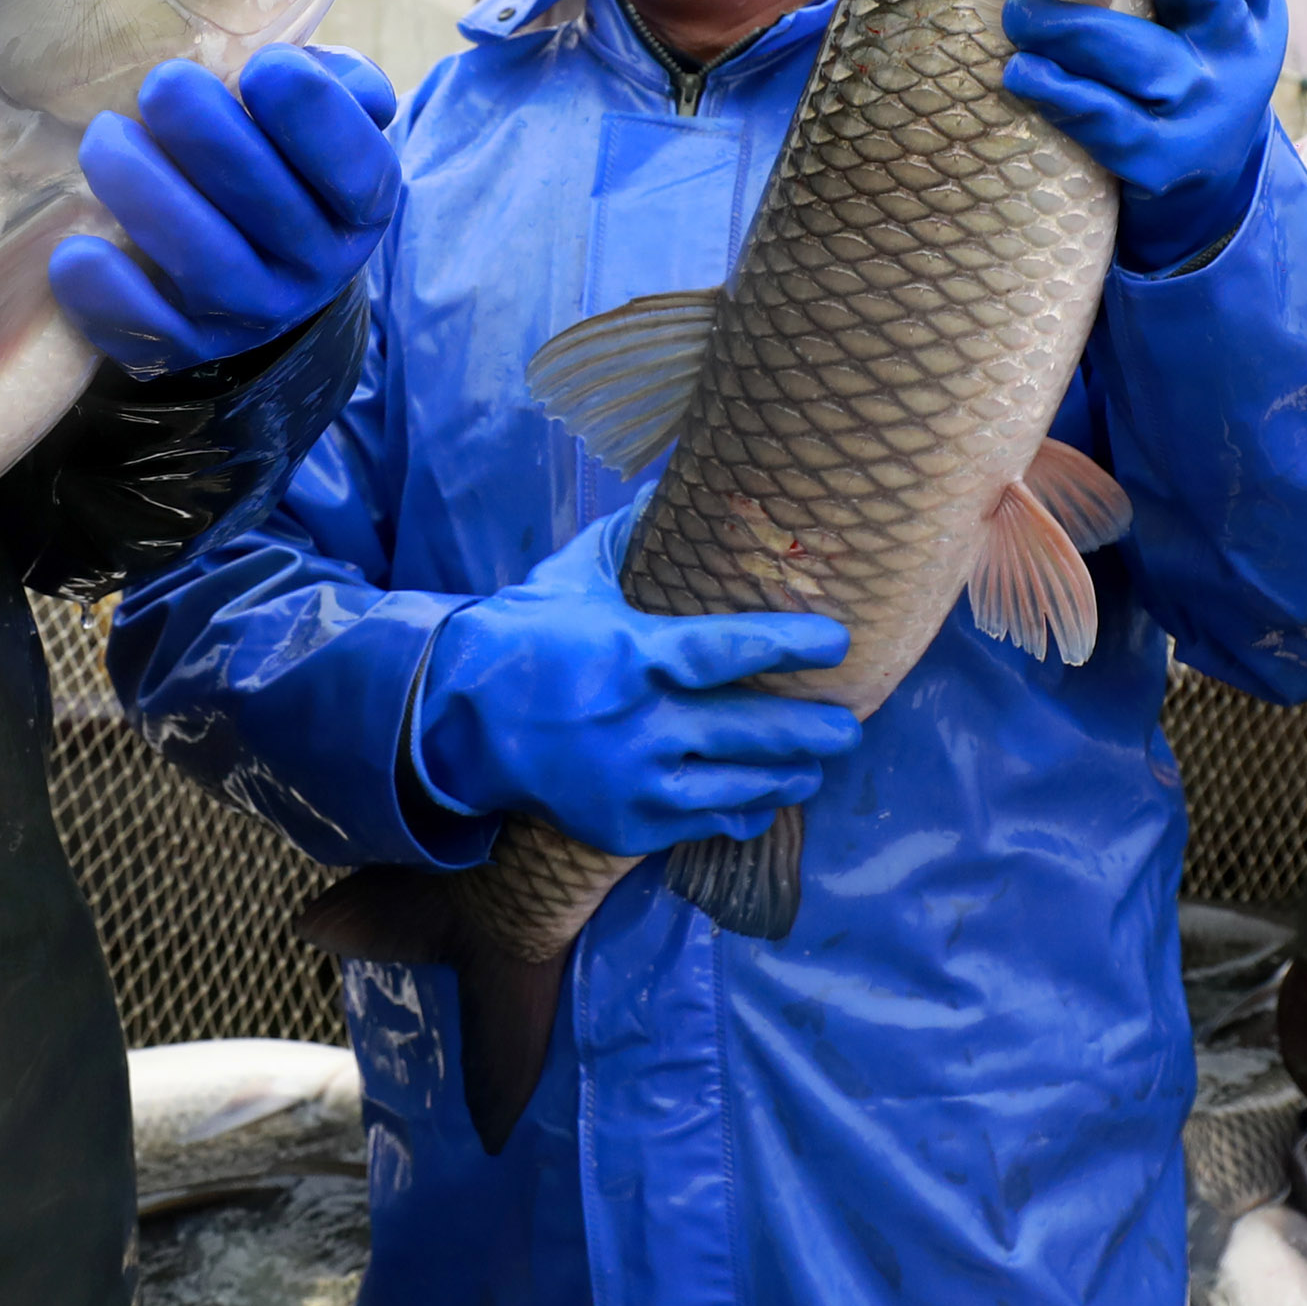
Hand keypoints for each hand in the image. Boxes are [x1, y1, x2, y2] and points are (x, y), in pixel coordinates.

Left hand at [51, 47, 404, 372]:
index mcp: (362, 203)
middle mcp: (319, 268)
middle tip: (161, 85)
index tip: (265, 68)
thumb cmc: (284, 155)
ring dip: (149, 197)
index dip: (312, 112)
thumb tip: (303, 68)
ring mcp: (257, 315)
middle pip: (269, 207)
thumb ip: (335, 82)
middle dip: (208, 136)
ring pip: (209, 268)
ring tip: (106, 137)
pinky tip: (73, 251)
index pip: (355, 165)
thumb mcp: (329, 113)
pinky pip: (153, 334)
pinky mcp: (193, 347)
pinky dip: (108, 297)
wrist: (261, 256)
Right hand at [412, 509, 861, 858]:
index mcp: (629, 654)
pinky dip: (742, 813)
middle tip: (850, 726)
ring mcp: (631, 781)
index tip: (838, 642)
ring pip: (735, 787)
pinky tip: (768, 801)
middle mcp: (636, 724)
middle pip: (748, 731)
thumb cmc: (525, 638)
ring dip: (787, 776)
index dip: (788, 646)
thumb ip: (630, 536)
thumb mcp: (574, 578)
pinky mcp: (623, 826)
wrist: (456, 720)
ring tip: (818, 765)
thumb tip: (674, 479)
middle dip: (810, 731)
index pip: (726, 651)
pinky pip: (702, 824)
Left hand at [1000, 0, 1285, 272]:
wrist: (1205, 187)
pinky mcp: (1164, 160)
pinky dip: (1063, 96)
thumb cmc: (1181, 61)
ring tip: (1019, 10)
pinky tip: (1022, 74)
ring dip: (1078, 29)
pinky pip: (1109, 124)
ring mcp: (1205, 106)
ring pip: (1145, 59)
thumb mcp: (1194, 6)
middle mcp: (1237, 46)